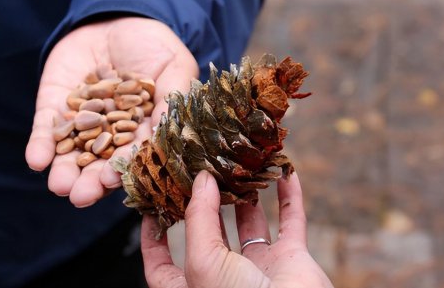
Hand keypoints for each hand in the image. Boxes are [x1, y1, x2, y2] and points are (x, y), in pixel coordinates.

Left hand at [25, 17, 198, 206]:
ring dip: (63, 171)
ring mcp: (80, 120)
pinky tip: (37, 160)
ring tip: (59, 185)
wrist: (118, 16)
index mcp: (140, 131)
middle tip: (81, 196)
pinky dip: (40, 145)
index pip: (131, 157)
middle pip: (98, 163)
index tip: (116, 183)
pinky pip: (45, 129)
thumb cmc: (155, 45)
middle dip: (89, 182)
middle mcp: (108, 133)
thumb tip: (169, 134)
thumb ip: (171, 100)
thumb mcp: (173, 68)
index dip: (123, 170)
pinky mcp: (55, 106)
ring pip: (70, 153)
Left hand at [141, 171, 334, 287]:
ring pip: (251, 224)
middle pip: (210, 233)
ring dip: (248, 196)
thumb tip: (202, 180)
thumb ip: (199, 218)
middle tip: (203, 171)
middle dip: (207, 202)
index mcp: (194, 286)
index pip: (162, 264)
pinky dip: (291, 198)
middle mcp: (224, 277)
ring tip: (240, 167)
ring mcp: (260, 269)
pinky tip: (286, 174)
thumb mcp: (203, 260)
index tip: (151, 207)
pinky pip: (292, 223)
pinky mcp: (292, 261)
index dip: (153, 238)